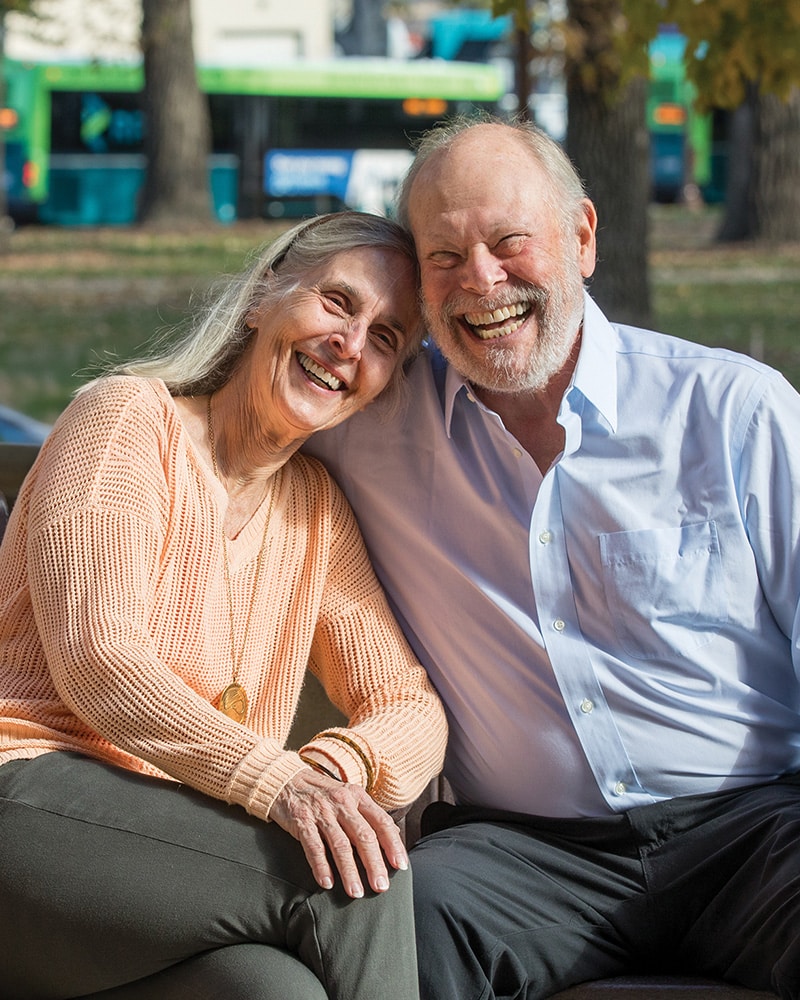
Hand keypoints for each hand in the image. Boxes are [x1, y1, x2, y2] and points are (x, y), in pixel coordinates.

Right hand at [268, 768, 408, 898]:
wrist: (285, 780)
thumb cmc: (323, 794)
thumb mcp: (348, 796)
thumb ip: (367, 815)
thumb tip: (393, 838)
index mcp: (357, 796)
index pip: (381, 821)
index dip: (392, 844)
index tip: (400, 866)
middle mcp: (342, 802)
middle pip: (363, 836)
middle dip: (374, 864)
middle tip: (381, 887)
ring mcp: (321, 812)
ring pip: (340, 845)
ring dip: (349, 871)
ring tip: (356, 892)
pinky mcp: (301, 821)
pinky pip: (313, 846)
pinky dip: (321, 866)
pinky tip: (327, 883)